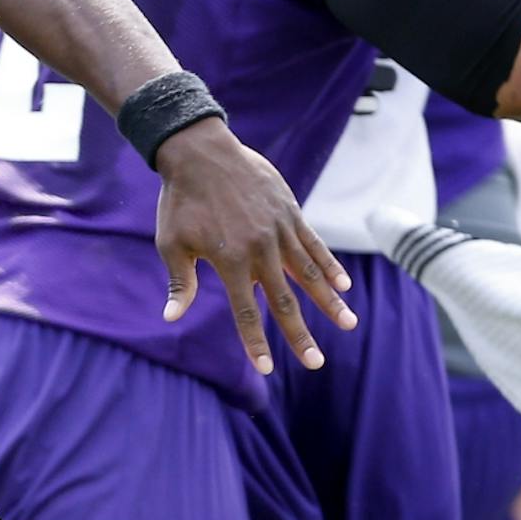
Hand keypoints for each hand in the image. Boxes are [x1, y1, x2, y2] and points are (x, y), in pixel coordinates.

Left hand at [154, 119, 355, 373]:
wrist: (201, 151)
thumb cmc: (181, 201)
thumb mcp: (171, 243)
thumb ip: (179, 282)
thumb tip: (171, 318)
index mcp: (230, 261)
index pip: (246, 312)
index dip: (256, 342)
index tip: (266, 369)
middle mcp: (260, 249)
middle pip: (285, 301)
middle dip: (301, 336)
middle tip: (316, 363)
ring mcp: (279, 230)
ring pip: (309, 274)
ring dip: (330, 302)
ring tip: (349, 324)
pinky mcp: (290, 212)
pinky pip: (314, 244)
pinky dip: (329, 265)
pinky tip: (344, 285)